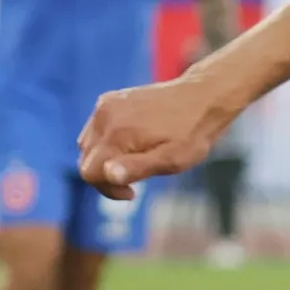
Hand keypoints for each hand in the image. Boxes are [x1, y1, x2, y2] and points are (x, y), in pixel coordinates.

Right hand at [79, 75, 239, 197]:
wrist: (202, 97)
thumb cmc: (192, 134)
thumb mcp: (172, 160)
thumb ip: (138, 168)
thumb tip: (108, 175)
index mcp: (117, 134)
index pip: (89, 173)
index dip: (107, 189)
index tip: (132, 193)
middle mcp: (104, 117)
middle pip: (86, 160)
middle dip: (105, 175)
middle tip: (137, 178)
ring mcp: (105, 106)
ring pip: (88, 145)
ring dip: (105, 158)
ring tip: (137, 159)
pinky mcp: (109, 99)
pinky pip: (95, 128)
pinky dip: (106, 142)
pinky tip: (133, 143)